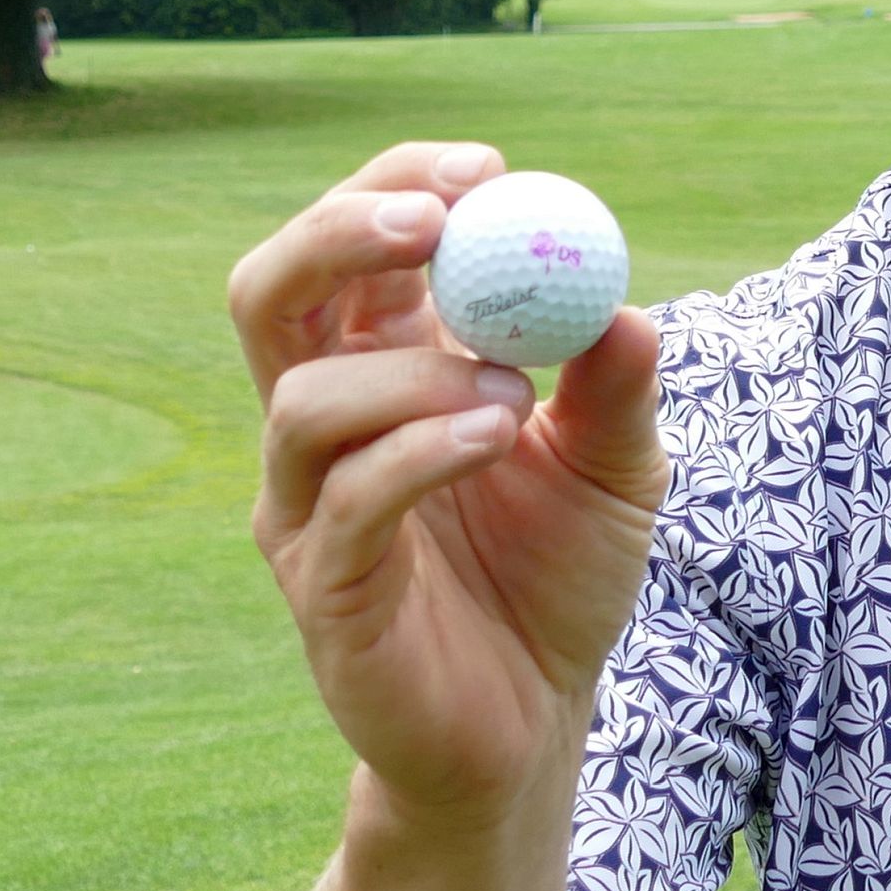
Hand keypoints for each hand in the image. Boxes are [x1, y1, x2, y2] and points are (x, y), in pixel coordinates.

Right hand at [231, 141, 667, 832]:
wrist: (537, 721)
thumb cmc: (558, 576)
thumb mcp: (618, 466)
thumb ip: (619, 383)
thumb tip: (620, 297)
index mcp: (380, 367)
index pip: (350, 246)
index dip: (398, 187)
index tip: (484, 169)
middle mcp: (321, 426)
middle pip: (270, 292)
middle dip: (339, 234)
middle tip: (434, 220)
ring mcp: (306, 508)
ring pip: (301, 398)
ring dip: (411, 370)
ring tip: (511, 390)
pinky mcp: (323, 588)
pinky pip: (346, 500)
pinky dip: (419, 450)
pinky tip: (497, 434)